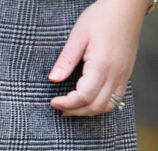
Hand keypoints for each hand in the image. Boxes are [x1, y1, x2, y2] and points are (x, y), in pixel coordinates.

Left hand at [48, 0, 145, 116]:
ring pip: (107, 106)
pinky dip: (100, 105)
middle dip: (75, 110)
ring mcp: (123, 74)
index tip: (53, 101)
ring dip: (87, 111)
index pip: (84, 96)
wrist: (127, 5)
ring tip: (71, 108)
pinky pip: (116, 99)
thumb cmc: (102, 16)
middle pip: (95, 106)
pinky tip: (88, 101)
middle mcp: (115, 73)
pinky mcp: (126, 73)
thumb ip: (66, 59)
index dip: (66, 103)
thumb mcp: (78, 35)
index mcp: (102, 64)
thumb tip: (53, 79)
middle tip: (59, 106)